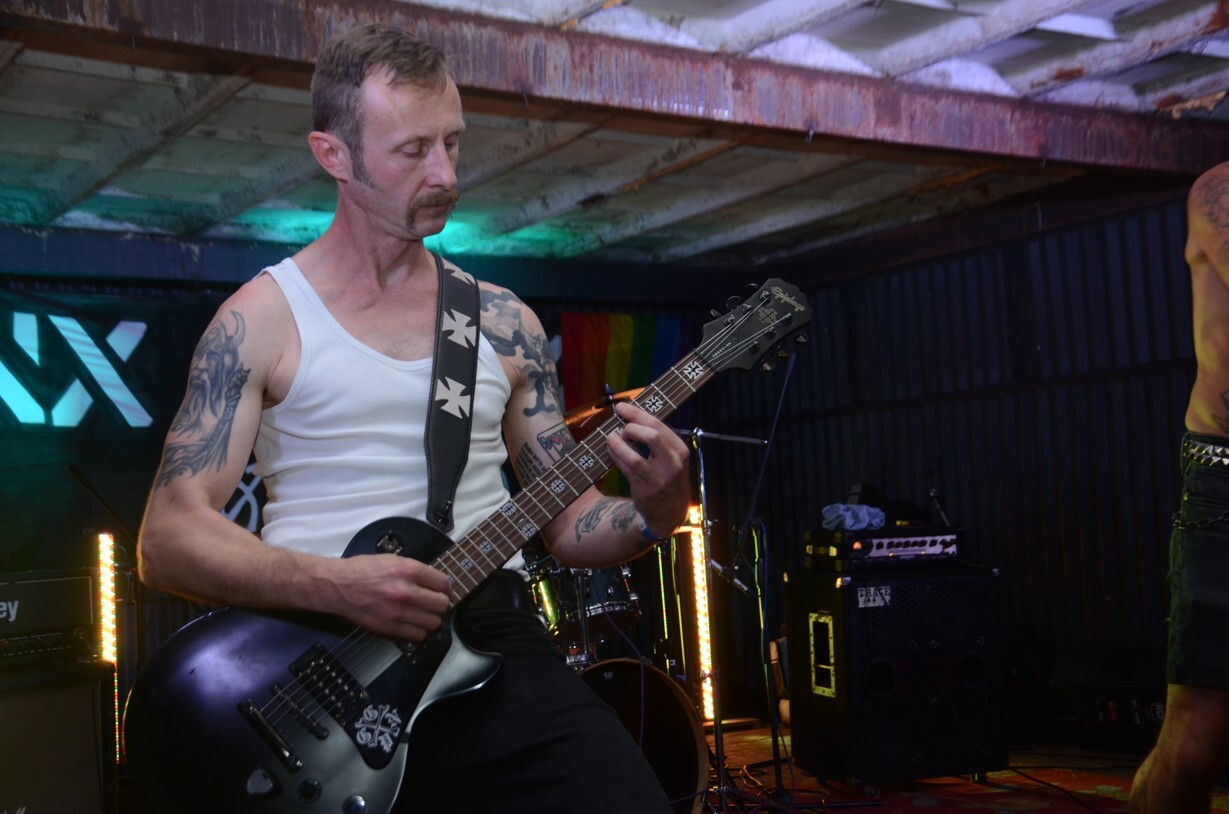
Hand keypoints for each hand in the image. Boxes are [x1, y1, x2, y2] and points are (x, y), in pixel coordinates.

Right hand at [330, 554, 451, 641]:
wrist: (337, 586)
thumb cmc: (362, 570)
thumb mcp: (392, 559)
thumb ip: (415, 571)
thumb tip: (434, 583)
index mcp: (408, 570)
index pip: (443, 583)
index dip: (444, 587)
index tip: (441, 589)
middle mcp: (406, 591)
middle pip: (442, 604)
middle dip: (440, 603)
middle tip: (433, 602)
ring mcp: (398, 612)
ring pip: (433, 622)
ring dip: (431, 619)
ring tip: (424, 614)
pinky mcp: (389, 628)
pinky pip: (418, 635)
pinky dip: (419, 631)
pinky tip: (413, 623)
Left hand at [607, 401, 690, 537]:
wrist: (671, 512)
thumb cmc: (668, 477)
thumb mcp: (671, 458)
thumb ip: (658, 439)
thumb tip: (631, 415)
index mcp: (680, 451)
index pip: (658, 425)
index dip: (637, 414)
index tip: (621, 407)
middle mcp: (673, 464)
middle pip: (651, 436)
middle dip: (631, 427)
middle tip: (621, 427)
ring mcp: (659, 479)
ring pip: (634, 456)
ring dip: (618, 443)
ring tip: (610, 437)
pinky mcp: (645, 490)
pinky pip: (626, 469)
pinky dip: (616, 456)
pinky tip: (610, 450)